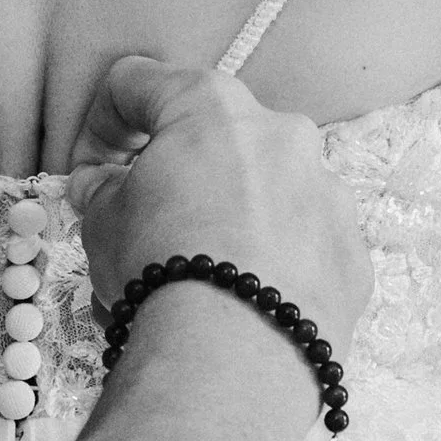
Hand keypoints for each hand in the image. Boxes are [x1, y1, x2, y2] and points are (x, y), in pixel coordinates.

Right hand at [69, 56, 370, 353]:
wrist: (235, 357)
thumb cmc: (161, 268)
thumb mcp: (102, 221)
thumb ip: (103, 190)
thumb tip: (105, 188)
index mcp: (212, 107)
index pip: (138, 84)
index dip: (99, 126)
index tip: (88, 175)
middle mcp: (282, 134)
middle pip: (215, 136)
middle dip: (175, 172)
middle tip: (143, 222)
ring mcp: (327, 192)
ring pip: (267, 190)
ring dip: (228, 215)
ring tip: (196, 273)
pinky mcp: (352, 253)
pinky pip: (303, 243)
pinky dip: (272, 261)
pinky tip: (243, 301)